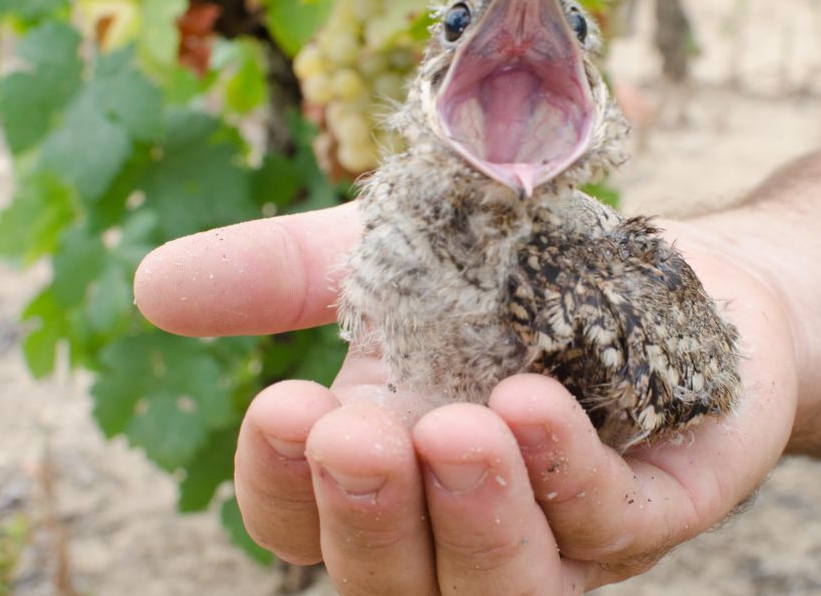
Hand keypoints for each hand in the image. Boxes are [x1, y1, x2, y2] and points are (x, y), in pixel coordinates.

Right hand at [134, 204, 797, 593]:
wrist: (671, 265)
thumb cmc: (519, 274)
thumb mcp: (389, 257)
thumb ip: (281, 275)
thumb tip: (149, 285)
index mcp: (385, 469)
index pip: (300, 519)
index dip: (280, 481)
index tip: (285, 404)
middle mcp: (459, 521)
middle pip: (386, 578)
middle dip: (366, 515)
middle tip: (355, 434)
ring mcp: (555, 531)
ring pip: (495, 588)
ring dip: (468, 518)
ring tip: (454, 432)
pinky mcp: (647, 511)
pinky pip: (603, 526)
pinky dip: (564, 475)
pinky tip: (534, 408)